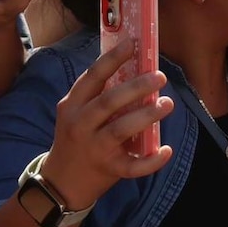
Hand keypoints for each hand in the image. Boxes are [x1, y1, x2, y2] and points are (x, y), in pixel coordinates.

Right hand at [42, 42, 173, 209]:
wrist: (60, 182)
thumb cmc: (76, 138)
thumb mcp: (75, 113)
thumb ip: (97, 95)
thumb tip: (135, 68)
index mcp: (72, 105)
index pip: (92, 77)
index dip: (112, 59)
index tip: (132, 44)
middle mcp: (80, 125)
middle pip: (109, 102)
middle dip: (136, 87)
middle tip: (160, 76)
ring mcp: (94, 148)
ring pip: (121, 129)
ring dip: (147, 115)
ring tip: (167, 103)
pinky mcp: (108, 169)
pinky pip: (132, 166)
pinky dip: (151, 160)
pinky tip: (166, 150)